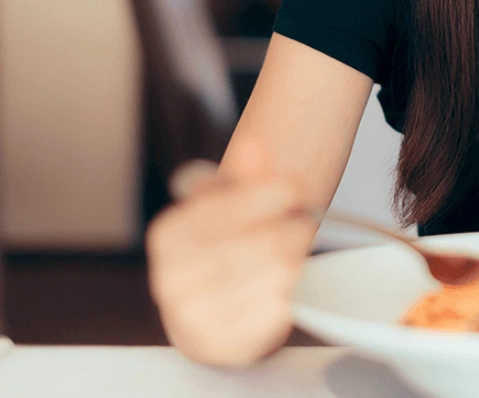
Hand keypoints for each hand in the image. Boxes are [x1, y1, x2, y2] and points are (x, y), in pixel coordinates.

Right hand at [146, 138, 315, 365]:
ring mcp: (192, 316)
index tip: (296, 187)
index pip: (232, 203)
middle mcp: (170, 277)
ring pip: (276, 274)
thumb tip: (255, 141)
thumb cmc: (220, 254)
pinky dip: (290, 293)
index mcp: (168, 235)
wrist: (207, 319)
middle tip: (302, 225)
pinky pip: (277, 310)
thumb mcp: (226, 208)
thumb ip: (243, 176)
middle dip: (293, 228)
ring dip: (296, 260)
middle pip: (264, 241)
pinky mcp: (221, 345)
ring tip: (295, 255)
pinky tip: (285, 286)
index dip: (275, 191)